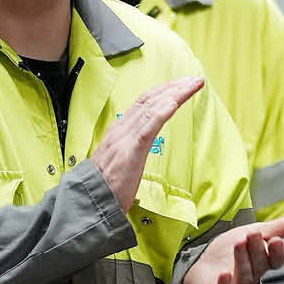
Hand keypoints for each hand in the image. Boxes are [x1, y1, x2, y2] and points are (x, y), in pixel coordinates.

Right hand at [94, 76, 204, 210]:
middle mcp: (121, 130)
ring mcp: (125, 139)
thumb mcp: (118, 163)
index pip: (143, 103)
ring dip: (175, 94)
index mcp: (118, 132)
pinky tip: (174, 103)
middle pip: (150, 100)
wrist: (89, 203)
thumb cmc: (104, 189)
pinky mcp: (130, 151)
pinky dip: (162, 112)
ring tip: (192, 85)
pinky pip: (148, 127)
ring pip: (152, 108)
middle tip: (194, 79)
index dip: (163, 91)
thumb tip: (139, 148)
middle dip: (173, 87)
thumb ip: (128, 151)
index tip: (181, 85)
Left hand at [180, 213, 283, 283]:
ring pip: (243, 276)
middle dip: (256, 250)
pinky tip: (224, 274)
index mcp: (262, 263)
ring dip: (242, 259)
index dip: (277, 253)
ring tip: (239, 242)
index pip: (276, 262)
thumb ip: (283, 227)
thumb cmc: (229, 249)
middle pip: (259, 266)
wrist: (199, 263)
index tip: (275, 240)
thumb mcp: (256, 232)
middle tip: (252, 233)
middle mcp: (251, 276)